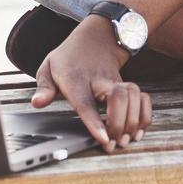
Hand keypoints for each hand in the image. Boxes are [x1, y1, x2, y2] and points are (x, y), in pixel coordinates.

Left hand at [30, 16, 152, 152]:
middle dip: (119, 123)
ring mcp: (116, 82)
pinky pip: (144, 98)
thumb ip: (43, 88)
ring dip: (133, 120)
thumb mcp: (48, 67)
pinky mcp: (129, 86)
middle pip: (117, 97)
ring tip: (125, 140)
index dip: (95, 121)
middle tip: (114, 144)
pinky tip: (138, 129)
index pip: (85, 101)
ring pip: (134, 96)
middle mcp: (99, 80)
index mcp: (76, 78)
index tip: (104, 139)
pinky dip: (145, 115)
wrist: (95, 39)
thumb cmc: (69, 58)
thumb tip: (36, 103)